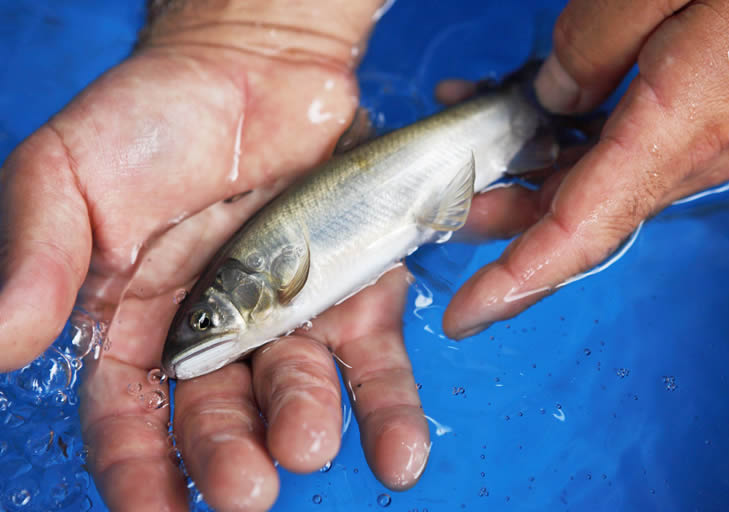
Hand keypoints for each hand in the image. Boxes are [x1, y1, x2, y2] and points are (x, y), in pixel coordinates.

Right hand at [0, 1, 428, 509]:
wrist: (254, 61)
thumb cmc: (152, 115)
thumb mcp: (68, 175)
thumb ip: (41, 259)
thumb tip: (0, 343)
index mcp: (135, 321)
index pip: (129, 416)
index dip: (139, 469)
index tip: (154, 511)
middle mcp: (215, 332)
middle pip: (219, 416)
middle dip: (229, 455)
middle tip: (247, 486)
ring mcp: (290, 316)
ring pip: (299, 392)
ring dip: (306, 427)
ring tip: (311, 446)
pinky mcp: (354, 292)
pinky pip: (372, 357)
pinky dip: (387, 405)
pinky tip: (400, 453)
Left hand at [442, 0, 728, 337]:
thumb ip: (594, 44)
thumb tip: (553, 94)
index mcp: (677, 128)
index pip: (578, 234)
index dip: (515, 281)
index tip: (464, 316)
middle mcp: (689, 151)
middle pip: (574, 214)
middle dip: (500, 215)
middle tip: (445, 200)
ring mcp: (698, 137)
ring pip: (593, 180)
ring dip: (524, 167)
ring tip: (471, 131)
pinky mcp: (701, 115)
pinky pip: (621, 145)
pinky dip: (564, 134)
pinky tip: (530, 98)